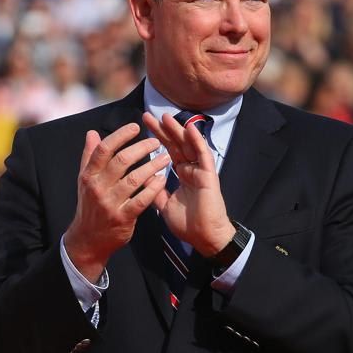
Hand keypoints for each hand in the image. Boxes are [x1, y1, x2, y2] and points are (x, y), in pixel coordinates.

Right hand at [63, 123, 170, 281]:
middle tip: (156, 142)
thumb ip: (89, 156)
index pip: (104, 149)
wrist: (88, 239)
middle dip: (141, 148)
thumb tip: (92, 133)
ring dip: (152, 166)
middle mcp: (98, 188)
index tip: (135, 127)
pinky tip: (162, 179)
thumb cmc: (90, 205)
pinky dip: (153, 188)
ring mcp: (110, 203)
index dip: (120, 135)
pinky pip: (141, 200)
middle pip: (121, 161)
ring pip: (134, 179)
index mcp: (89, 175)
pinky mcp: (123, 218)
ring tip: (166, 158)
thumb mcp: (85, 181)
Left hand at [141, 112, 233, 256]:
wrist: (203, 237)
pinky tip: (189, 129)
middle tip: (149, 115)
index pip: (168, 151)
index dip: (157, 138)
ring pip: (189, 145)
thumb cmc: (188, 224)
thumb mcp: (164, 205)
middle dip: (163, 129)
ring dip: (178, 130)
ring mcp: (201, 171)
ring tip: (165, 117)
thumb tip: (143, 178)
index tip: (144, 125)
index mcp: (182, 175)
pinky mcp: (209, 175)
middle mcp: (191, 169)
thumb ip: (155, 190)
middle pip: (176, 144)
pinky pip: (203, 155)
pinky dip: (197, 141)